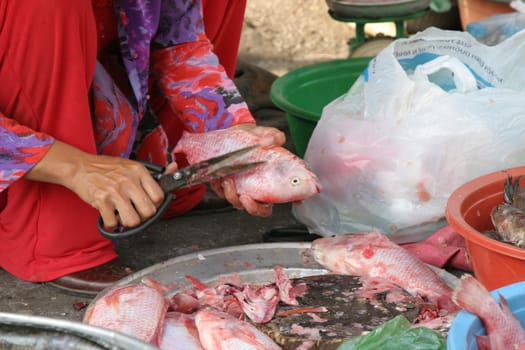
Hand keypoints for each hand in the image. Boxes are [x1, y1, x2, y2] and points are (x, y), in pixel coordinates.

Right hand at [25, 141, 166, 229]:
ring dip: (128, 221)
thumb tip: (174, 167)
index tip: (148, 204)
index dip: (155, 205)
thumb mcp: (132, 165)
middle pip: (149, 211)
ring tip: (122, 214)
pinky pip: (113, 223)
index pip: (159, 196)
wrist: (79, 167)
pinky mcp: (101, 201)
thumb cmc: (107, 168)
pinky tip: (109, 213)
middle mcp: (129, 181)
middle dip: (143, 216)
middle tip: (135, 211)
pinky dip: (111, 223)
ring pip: (133, 221)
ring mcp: (115, 191)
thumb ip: (153, 172)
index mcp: (139, 171)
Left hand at [209, 124, 284, 216]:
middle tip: (246, 198)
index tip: (295, 200)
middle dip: (252, 207)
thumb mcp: (264, 134)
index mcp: (269, 182)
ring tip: (228, 182)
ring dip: (232, 196)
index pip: (282, 197)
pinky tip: (219, 177)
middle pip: (258, 209)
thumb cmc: (252, 138)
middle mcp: (255, 189)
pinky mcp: (223, 186)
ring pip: (237, 203)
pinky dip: (220, 188)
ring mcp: (240, 189)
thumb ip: (273, 136)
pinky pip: (221, 192)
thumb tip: (274, 140)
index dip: (289, 201)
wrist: (233, 133)